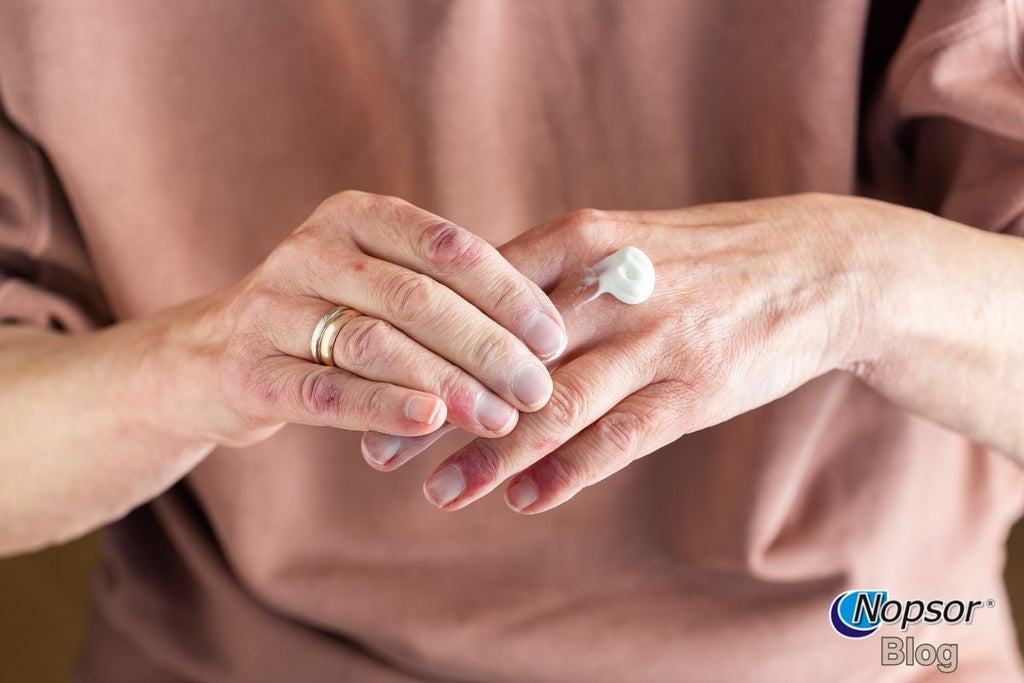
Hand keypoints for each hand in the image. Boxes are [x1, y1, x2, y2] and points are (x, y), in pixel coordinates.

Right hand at [189, 190, 566, 446]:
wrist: (212, 357)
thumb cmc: (326, 319)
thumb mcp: (376, 283)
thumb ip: (442, 291)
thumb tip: (546, 334)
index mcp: (353, 216)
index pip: (446, 246)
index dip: (508, 292)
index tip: (554, 337)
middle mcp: (309, 250)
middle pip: (417, 298)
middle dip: (488, 347)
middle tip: (537, 389)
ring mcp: (271, 308)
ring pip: (376, 343)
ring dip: (449, 383)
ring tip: (501, 416)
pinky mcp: (249, 370)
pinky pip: (327, 390)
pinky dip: (384, 406)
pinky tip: (431, 422)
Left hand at [362, 193, 882, 511]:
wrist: (813, 266)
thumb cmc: (699, 257)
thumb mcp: (620, 240)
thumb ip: (548, 272)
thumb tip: (464, 311)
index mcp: (580, 239)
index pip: (475, 294)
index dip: (417, 341)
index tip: (368, 377)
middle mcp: (609, 288)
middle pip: (501, 357)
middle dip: (435, 407)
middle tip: (375, 450)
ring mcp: (654, 341)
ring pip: (553, 406)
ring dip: (489, 454)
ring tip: (438, 491)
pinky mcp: (695, 390)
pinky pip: (618, 440)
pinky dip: (567, 473)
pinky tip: (524, 500)